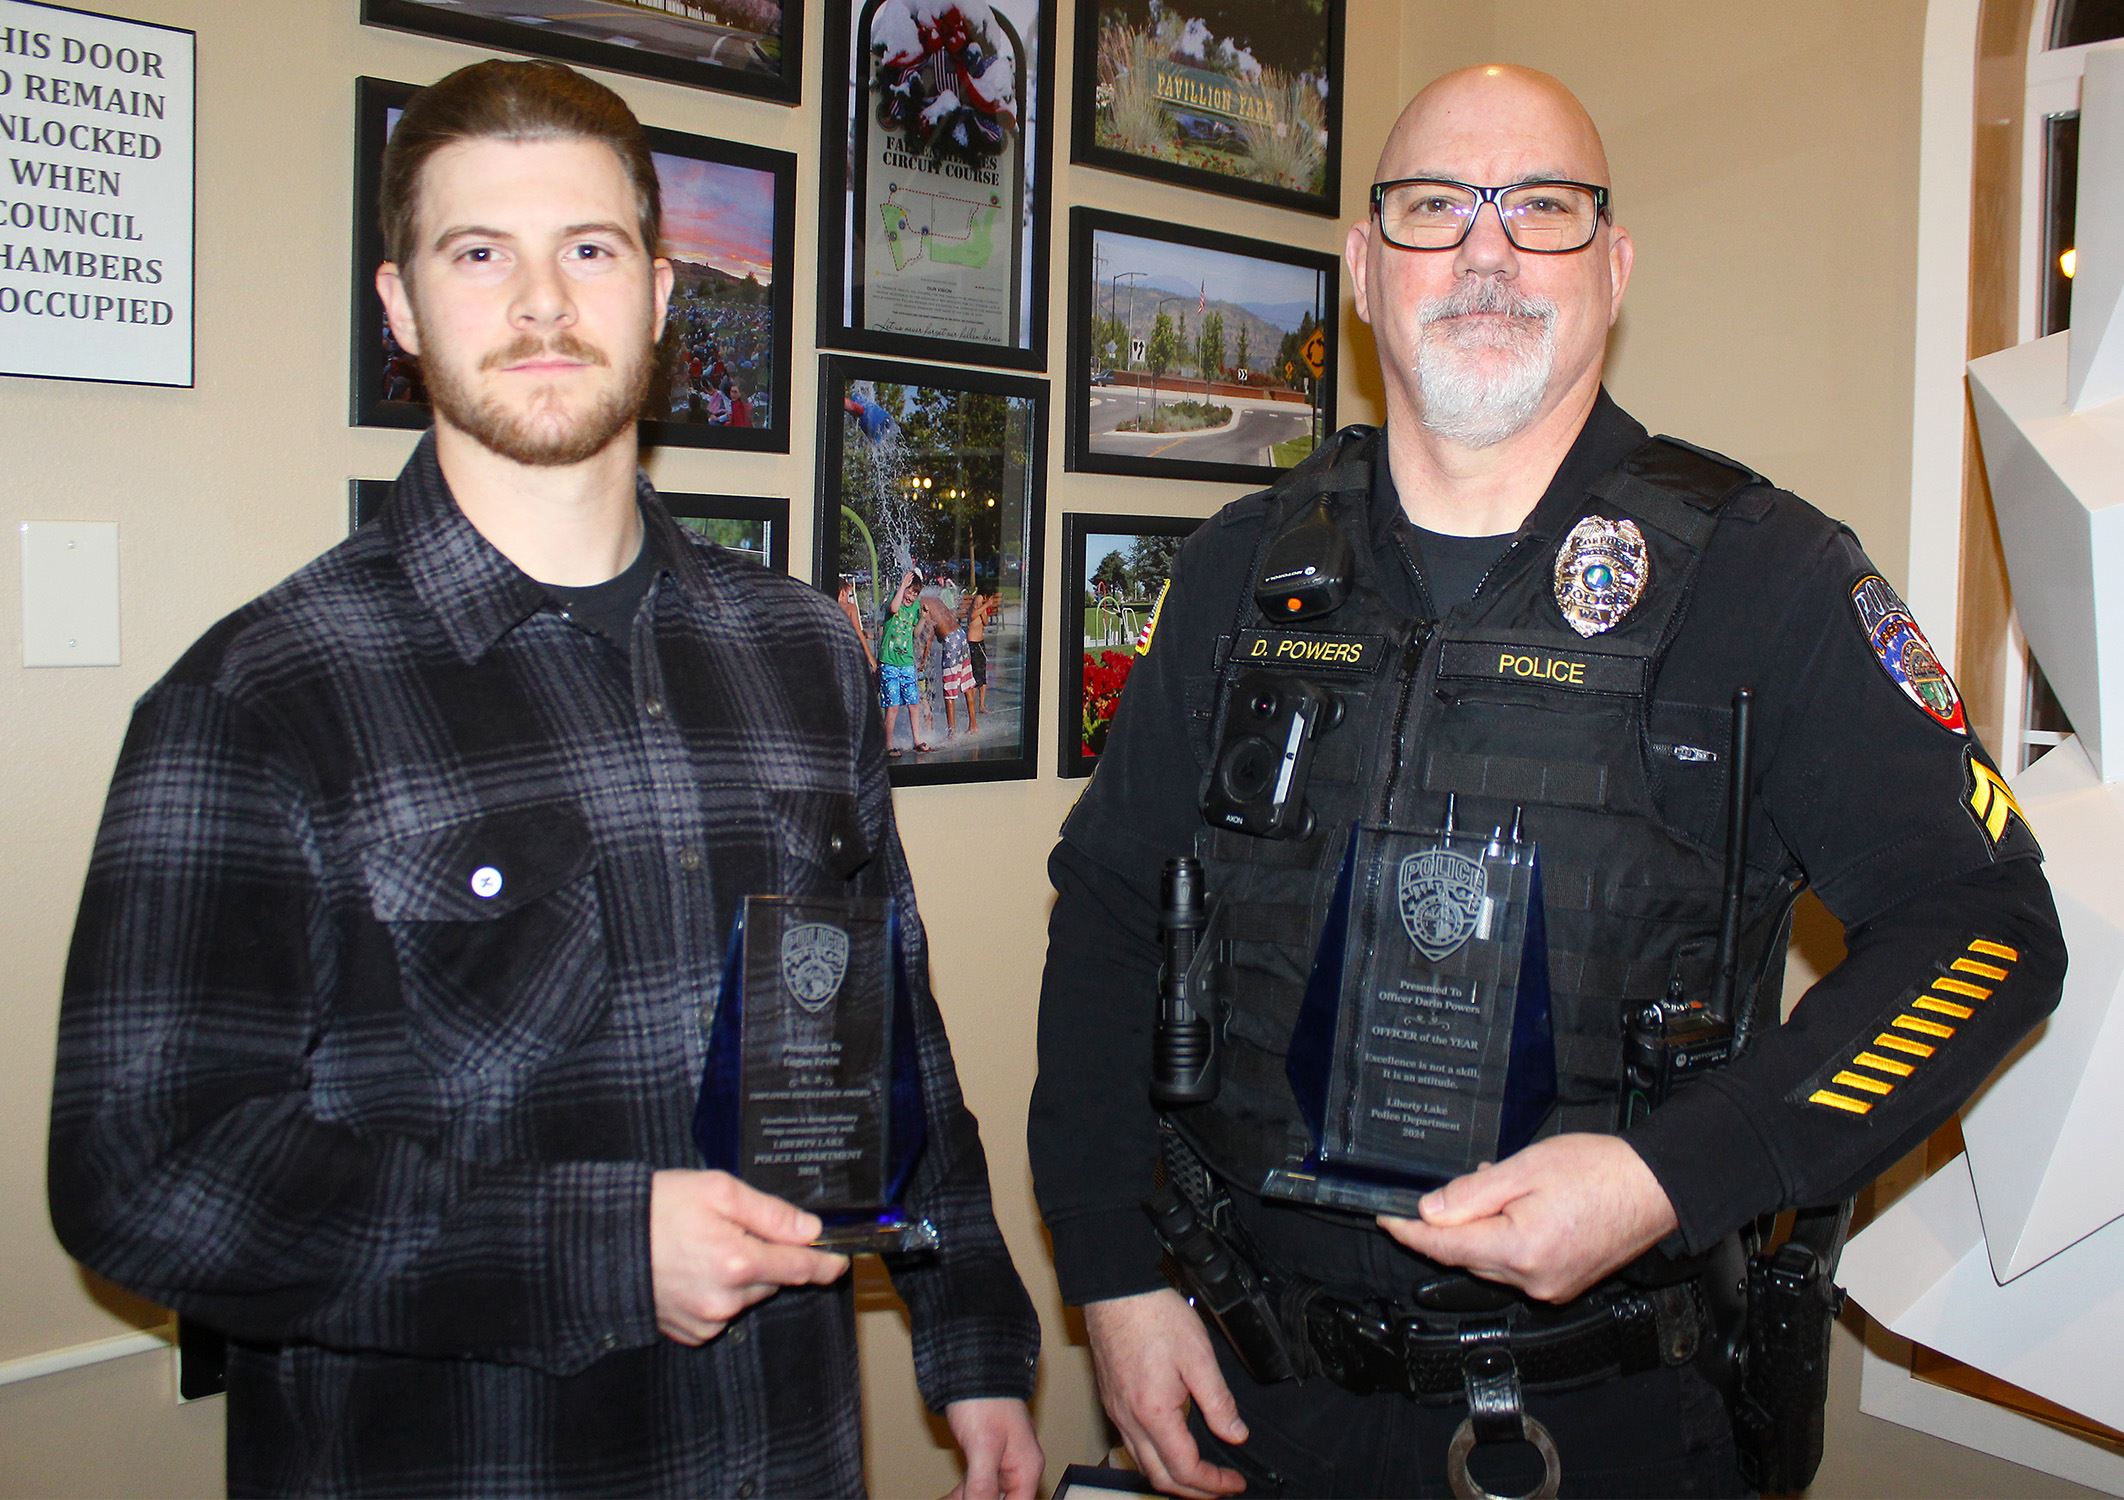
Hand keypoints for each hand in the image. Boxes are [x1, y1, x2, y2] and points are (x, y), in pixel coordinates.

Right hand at [648, 1169, 849, 1342]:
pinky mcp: (689, 1332)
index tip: (840, 1261)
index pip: (799, 1269)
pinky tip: (692, 1270)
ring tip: (704, 1247)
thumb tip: (811, 1231)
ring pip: (747, 1297)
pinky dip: (717, 1293)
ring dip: (740, 1276)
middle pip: (772, 1281)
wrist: (603, 1240)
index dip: (824, 1264)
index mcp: (737, 1262)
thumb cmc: (659, 1207)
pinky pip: (721, 1313)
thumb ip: (770, 1212)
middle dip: (766, 1258)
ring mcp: (706, 1321)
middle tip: (733, 1230)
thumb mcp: (719, 1191)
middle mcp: (725, 1300)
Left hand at [942, 1397, 1042, 1499]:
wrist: (970, 1365)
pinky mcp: (985, 1455)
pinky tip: (948, 1498)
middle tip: (956, 1499)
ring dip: (968, 1499)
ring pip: (986, 1494)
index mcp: (1026, 1467)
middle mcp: (1017, 1467)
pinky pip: (976, 1483)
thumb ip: (983, 1484)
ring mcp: (1001, 1461)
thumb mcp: (983, 1445)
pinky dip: (962, 1494)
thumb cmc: (984, 1398)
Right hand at [1083, 1289, 1246, 1498]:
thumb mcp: (1199, 1357)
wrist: (1116, 1292)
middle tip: (1221, 1489)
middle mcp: (1129, 1420)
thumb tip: (1235, 1434)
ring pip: (1143, 1463)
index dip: (1214, 1483)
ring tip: (1200, 1475)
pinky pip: (1132, 1443)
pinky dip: (1156, 1458)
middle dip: (1194, 1492)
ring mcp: (1117, 1411)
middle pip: (1160, 1477)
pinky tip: (1172, 1445)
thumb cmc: (1154, 1317)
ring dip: (1173, 1477)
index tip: (1235, 1483)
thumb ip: (1219, 1402)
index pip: (1185, 1469)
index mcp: (1154, 1414)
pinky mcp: (1112, 1400)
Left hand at [1376, 1134, 1678, 1302]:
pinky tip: (1515, 1209)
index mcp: (1519, 1250)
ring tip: (1493, 1188)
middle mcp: (1533, 1280)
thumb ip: (1472, 1193)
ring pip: (1491, 1262)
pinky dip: (1506, 1240)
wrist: (1658, 1187)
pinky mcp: (1565, 1283)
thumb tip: (1430, 1211)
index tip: (1386, 1218)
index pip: (1445, 1247)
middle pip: (1467, 1257)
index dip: (1409, 1232)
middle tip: (1448, 1188)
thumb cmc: (1599, 1171)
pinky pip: (1518, 1265)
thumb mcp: (1525, 1168)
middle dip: (1449, 1226)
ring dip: (1480, 1231)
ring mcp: (1552, 1286)